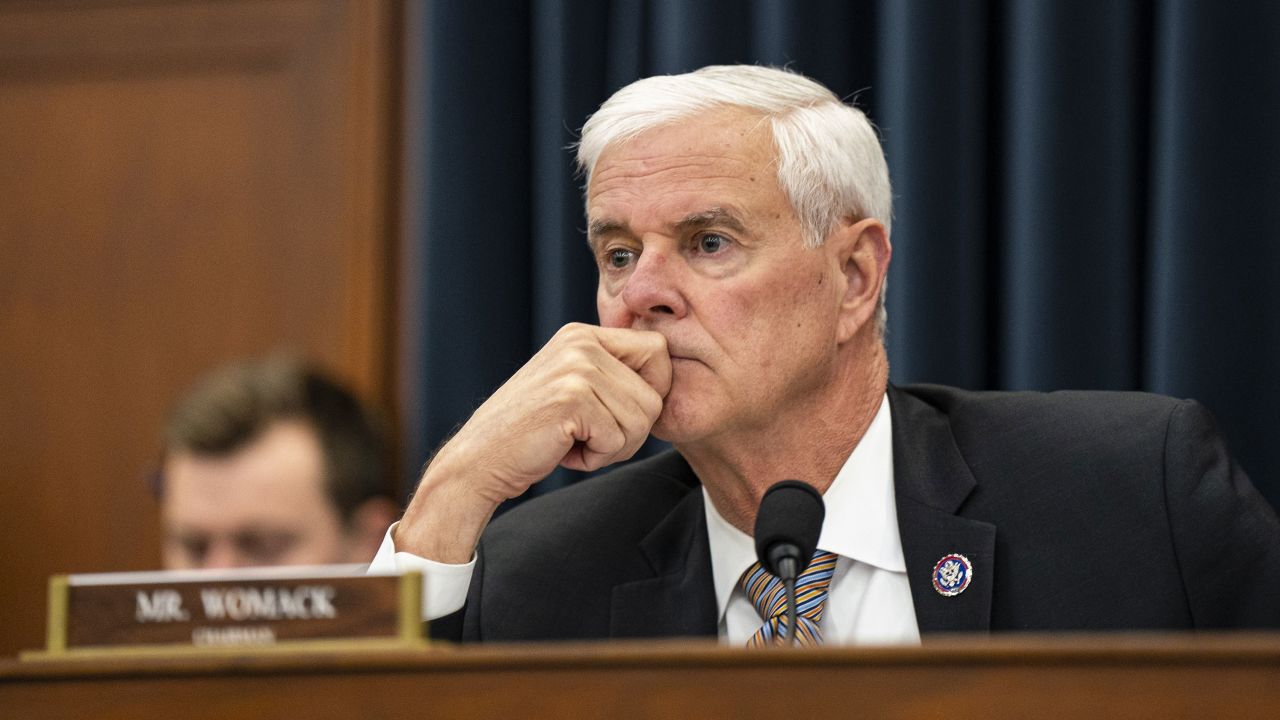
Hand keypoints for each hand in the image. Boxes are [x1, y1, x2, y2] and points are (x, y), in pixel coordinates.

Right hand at [395, 323, 671, 562]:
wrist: (478, 461)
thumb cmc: (531, 434)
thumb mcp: (572, 389)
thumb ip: (611, 377)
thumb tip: (668, 380)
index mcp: (582, 335)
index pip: (657, 350)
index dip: (652, 389)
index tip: (619, 414)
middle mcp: (580, 342)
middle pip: (655, 391)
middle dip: (633, 429)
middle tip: (592, 438)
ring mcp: (576, 368)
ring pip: (642, 419)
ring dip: (613, 447)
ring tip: (573, 442)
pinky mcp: (572, 398)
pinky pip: (619, 439)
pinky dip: (597, 458)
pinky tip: (564, 451)